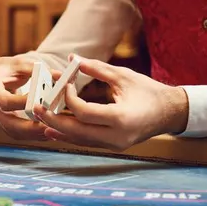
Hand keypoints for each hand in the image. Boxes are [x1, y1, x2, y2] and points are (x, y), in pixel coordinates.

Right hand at [0, 55, 58, 140]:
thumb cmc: (7, 68)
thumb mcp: (20, 64)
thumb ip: (39, 70)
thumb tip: (59, 76)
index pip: (4, 101)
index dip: (21, 104)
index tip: (40, 104)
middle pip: (7, 122)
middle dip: (29, 128)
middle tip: (48, 127)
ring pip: (12, 131)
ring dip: (32, 134)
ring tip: (51, 132)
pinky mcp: (0, 123)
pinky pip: (15, 133)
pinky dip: (30, 135)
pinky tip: (45, 133)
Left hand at [33, 56, 188, 150]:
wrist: (169, 113)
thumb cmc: (149, 92)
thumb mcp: (123, 76)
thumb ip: (97, 69)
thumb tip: (73, 59)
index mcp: (121, 118)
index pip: (85, 113)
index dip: (69, 99)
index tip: (64, 85)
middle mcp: (116, 136)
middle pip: (76, 131)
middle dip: (54, 120)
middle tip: (36, 108)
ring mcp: (114, 145)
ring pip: (79, 140)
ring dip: (58, 129)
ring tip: (40, 118)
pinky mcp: (112, 146)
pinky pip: (86, 142)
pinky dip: (70, 134)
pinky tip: (53, 129)